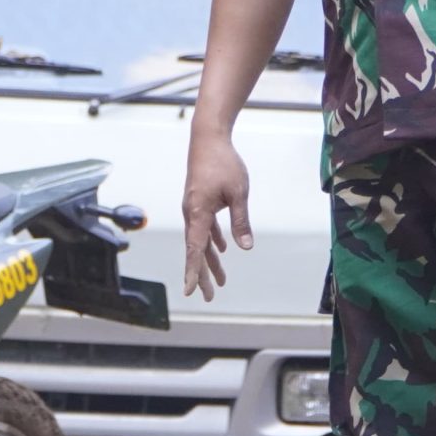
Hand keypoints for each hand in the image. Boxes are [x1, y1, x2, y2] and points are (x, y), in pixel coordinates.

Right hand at [181, 131, 254, 302]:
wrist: (208, 139)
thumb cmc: (223, 163)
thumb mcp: (238, 193)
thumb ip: (240, 221)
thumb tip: (245, 247)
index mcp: (198, 213)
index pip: (194, 249)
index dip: (193, 272)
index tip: (190, 291)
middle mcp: (192, 214)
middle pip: (196, 251)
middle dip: (203, 274)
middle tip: (209, 297)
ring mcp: (195, 209)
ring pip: (201, 241)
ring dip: (210, 261)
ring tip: (220, 281)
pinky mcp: (200, 202)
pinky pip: (205, 228)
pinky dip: (213, 241)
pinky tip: (223, 250)